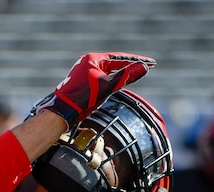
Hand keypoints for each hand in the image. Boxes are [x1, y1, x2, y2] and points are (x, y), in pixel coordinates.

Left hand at [37, 52, 155, 127]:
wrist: (62, 111)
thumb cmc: (82, 98)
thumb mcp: (108, 86)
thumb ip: (126, 76)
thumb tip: (144, 67)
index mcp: (92, 59)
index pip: (120, 57)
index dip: (136, 61)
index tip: (151, 63)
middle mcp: (86, 62)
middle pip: (113, 64)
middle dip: (129, 67)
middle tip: (145, 68)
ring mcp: (81, 72)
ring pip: (106, 72)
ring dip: (119, 75)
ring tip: (133, 76)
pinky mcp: (79, 82)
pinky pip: (99, 79)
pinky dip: (110, 81)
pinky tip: (115, 85)